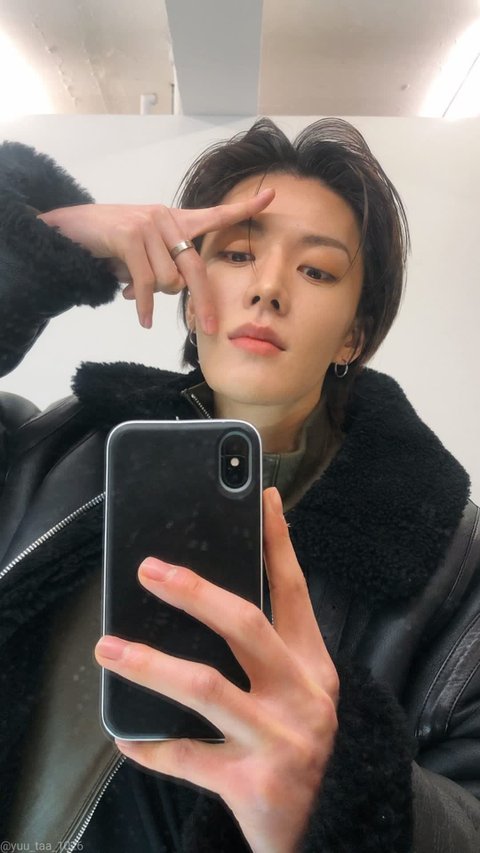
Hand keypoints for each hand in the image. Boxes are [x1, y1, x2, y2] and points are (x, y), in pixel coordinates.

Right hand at [37, 189, 274, 331]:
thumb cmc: (108, 244)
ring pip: (168, 280)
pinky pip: (147, 283)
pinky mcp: (130, 236)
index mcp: (174, 221)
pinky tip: (143, 319)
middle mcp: (166, 218)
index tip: (270, 196)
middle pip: (195, 268)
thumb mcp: (141, 256)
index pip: (214, 214)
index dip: (243, 209)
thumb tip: (160, 298)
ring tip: (132, 289)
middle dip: (203, 302)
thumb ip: (159, 271)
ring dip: (153, 296)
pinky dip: (144, 306)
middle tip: (208, 328)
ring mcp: (148, 225)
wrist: (69, 229)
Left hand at [95, 488, 338, 852]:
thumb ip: (268, 655)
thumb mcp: (302, 694)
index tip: (260, 499)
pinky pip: (188, 757)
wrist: (337, 828)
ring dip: (151, 663)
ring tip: (108, 647)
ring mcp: (280, 740)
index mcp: (313, 667)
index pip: (294, 592)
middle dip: (195, 593)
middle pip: (246, 627)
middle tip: (149, 570)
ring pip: (207, 687)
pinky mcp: (254, 785)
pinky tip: (126, 734)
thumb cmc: (306, 749)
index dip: (278, 542)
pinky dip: (152, 745)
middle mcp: (303, 696)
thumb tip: (206, 603)